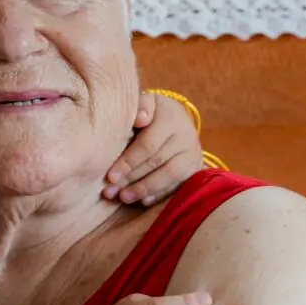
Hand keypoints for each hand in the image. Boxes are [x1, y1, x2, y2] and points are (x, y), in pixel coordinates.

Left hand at [105, 91, 202, 205]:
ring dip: (144, 189)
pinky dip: (160, 194)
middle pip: (157, 161)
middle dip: (131, 178)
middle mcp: (186, 135)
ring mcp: (193, 153)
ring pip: (170, 176)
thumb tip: (138, 118)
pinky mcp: (195, 167)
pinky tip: (143, 201)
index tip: (110, 176)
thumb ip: (139, 107)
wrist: (176, 118)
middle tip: (111, 192)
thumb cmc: (150, 112)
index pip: (148, 144)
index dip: (128, 161)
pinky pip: (179, 184)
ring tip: (124, 197)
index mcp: (170, 117)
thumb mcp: (144, 103)